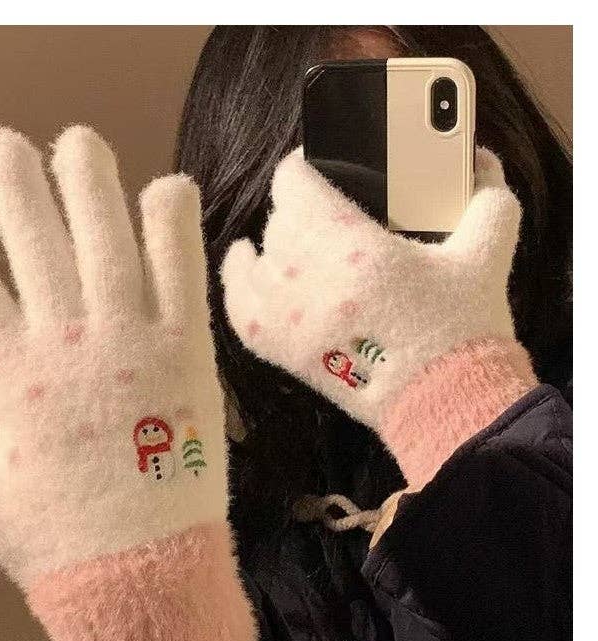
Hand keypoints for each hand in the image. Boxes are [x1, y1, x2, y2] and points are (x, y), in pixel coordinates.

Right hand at [0, 126, 255, 640]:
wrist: (148, 577)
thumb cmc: (59, 539)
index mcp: (16, 383)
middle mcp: (74, 350)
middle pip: (38, 247)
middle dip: (14, 187)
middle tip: (3, 144)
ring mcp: (136, 347)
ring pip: (108, 243)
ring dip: (89, 185)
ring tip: (76, 142)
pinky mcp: (191, 356)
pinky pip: (184, 276)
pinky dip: (174, 228)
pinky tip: (165, 188)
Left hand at [222, 147, 536, 486]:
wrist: (444, 399)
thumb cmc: (462, 329)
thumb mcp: (486, 254)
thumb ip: (486, 198)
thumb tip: (480, 159)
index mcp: (354, 247)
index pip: (295, 184)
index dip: (301, 165)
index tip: (313, 164)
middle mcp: (310, 279)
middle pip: (278, 221)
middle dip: (299, 209)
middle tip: (324, 211)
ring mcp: (288, 318)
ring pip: (255, 259)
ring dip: (273, 245)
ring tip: (293, 240)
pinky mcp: (278, 349)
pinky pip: (237, 306)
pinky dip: (239, 280)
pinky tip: (247, 263)